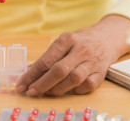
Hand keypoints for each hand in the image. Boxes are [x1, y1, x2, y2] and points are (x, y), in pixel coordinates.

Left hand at [15, 15, 129, 95]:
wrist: (108, 37)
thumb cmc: (80, 41)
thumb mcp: (63, 42)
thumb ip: (48, 57)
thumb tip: (29, 73)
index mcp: (67, 40)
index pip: (46, 60)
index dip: (32, 75)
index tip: (22, 85)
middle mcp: (80, 50)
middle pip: (59, 70)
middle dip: (42, 84)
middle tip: (31, 92)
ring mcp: (92, 61)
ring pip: (73, 79)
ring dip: (57, 89)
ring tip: (47, 91)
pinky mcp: (101, 72)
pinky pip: (87, 86)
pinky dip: (76, 90)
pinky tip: (69, 89)